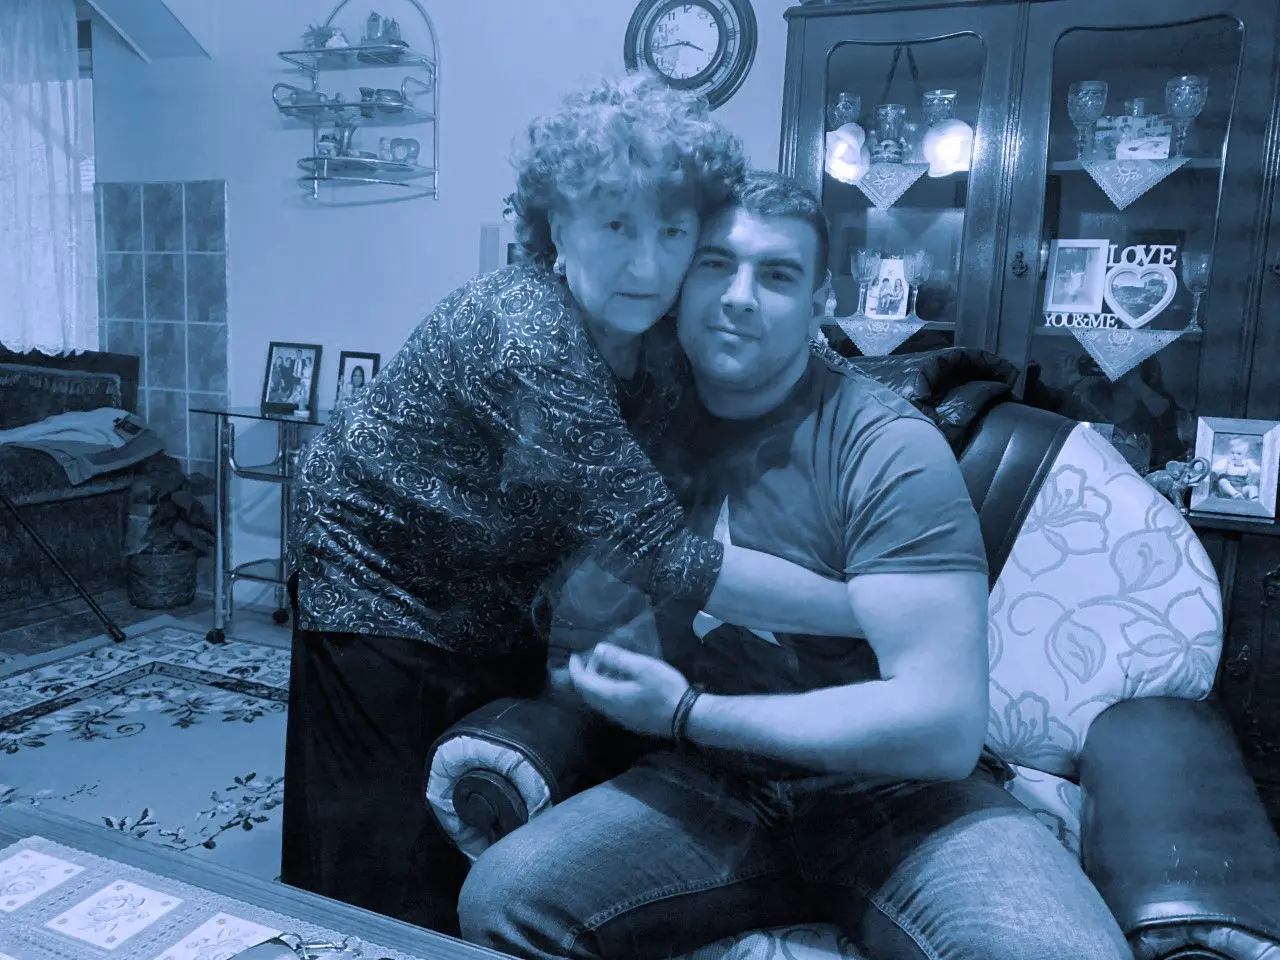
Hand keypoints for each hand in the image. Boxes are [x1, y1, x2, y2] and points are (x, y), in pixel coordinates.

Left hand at [567, 642, 689, 737]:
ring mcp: (620, 717)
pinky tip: (622, 680)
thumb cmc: (665, 690)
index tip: (574, 656)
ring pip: (599, 698)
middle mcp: (610, 709)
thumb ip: (619, 659)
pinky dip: (608, 689)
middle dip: (587, 673)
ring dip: (598, 681)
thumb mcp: (643, 668)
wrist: (684, 719)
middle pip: (588, 692)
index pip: (583, 683)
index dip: (575, 669)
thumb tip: (598, 649)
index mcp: (610, 696)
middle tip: (594, 656)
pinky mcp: (630, 719)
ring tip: (608, 665)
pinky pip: (610, 703)